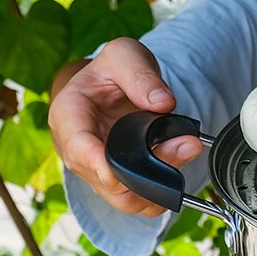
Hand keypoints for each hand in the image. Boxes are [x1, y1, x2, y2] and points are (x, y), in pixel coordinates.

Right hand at [48, 37, 202, 217]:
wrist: (111, 87)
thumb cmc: (110, 72)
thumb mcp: (124, 55)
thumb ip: (140, 75)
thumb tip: (162, 103)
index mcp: (69, 114)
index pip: (76, 145)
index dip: (94, 161)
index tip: (113, 172)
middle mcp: (76, 149)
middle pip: (105, 176)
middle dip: (146, 169)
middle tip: (186, 144)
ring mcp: (95, 170)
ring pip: (123, 196)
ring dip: (158, 182)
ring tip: (188, 148)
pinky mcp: (115, 183)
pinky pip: (136, 200)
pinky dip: (160, 191)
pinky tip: (180, 164)